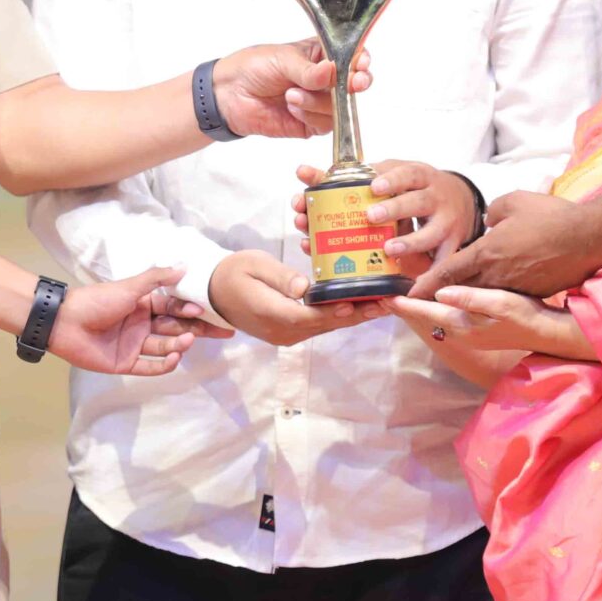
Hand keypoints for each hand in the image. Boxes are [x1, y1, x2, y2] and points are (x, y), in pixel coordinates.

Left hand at [51, 266, 200, 374]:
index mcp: (143, 305)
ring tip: (187, 340)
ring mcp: (135, 345)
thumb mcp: (130, 286)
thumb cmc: (97, 300)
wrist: (65, 322)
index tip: (208, 310)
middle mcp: (142, 325)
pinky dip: (165, 363)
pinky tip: (176, 356)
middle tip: (223, 333)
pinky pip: (150, 366)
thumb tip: (185, 266)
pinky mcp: (126, 363)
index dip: (191, 310)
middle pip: (175, 328)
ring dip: (179, 343)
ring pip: (165, 346)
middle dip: (198, 330)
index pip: (174, 308)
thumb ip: (158, 278)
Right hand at [205, 251, 385, 347]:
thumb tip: (303, 287)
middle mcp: (280, 330)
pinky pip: (317, 326)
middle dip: (356, 314)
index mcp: (269, 312)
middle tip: (386, 303)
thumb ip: (279, 277)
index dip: (334, 311)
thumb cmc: (234, 273)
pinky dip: (339, 316)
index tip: (358, 302)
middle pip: (323, 324)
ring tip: (382, 304)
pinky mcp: (288, 333)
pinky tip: (360, 307)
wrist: (215, 293)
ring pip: (324, 327)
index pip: (307, 316)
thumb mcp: (253, 265)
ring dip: (353, 316)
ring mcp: (285, 335)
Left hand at [218, 41, 370, 138]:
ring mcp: (320, 102)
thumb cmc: (253, 67)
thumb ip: (310, 70)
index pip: (352, 57)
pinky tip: (292, 108)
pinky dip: (309, 116)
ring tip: (291, 94)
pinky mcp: (311, 124)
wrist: (229, 95)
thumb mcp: (283, 59)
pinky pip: (325, 124)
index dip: (361, 62)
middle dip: (353, 85)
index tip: (361, 65)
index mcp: (322, 55)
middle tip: (353, 83)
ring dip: (317, 102)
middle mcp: (325, 79)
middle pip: (354, 85)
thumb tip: (333, 70)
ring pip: (340, 107)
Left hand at [294, 160, 475, 271]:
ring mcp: (447, 222)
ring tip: (387, 250)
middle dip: (394, 209)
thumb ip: (348, 178)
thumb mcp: (390, 175)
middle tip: (370, 217)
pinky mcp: (453, 246)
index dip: (390, 179)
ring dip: (409, 243)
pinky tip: (412, 288)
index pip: (405, 173)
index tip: (372, 186)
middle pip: (417, 202)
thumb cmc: (413, 188)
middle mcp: (435, 197)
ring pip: (431, 233)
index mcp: (418, 176)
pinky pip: (444, 264)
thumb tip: (303, 172)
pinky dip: (429, 278)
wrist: (461, 200)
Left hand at [392, 287, 594, 359]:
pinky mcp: (475, 326)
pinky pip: (446, 314)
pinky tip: (432, 295)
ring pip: (434, 315)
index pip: (425, 310)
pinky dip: (433, 305)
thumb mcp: (501, 302)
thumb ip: (471, 298)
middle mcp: (460, 330)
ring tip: (400, 292)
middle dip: (405, 304)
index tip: (382, 295)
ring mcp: (467, 331)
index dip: (404, 302)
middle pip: (425, 315)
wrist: (547, 333)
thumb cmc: (527, 315)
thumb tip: (441, 291)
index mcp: (462, 323)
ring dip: (418, 305)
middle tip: (382, 293)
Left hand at [410, 190, 592, 297]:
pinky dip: (490, 293)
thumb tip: (487, 222)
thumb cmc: (551, 217)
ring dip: (463, 296)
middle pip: (459, 290)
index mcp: (487, 253)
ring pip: (481, 294)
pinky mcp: (531, 292)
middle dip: (437, 296)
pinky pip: (504, 294)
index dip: (426, 283)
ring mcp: (514, 287)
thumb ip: (492, 211)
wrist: (589, 240)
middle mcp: (496, 276)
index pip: (448, 272)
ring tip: (446, 296)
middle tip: (417, 300)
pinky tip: (487, 289)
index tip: (408, 293)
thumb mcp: (514, 202)